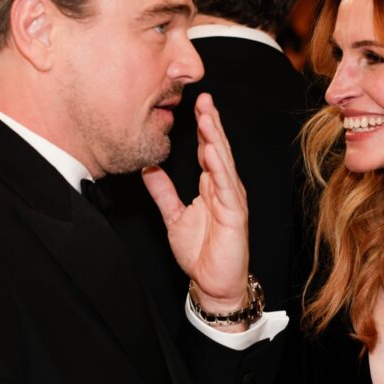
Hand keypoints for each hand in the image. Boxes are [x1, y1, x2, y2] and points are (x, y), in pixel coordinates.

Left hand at [143, 93, 249, 314]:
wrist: (213, 284)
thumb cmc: (201, 252)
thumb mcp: (173, 216)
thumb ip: (163, 191)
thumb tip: (148, 167)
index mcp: (212, 186)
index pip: (207, 149)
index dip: (202, 127)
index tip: (193, 104)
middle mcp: (224, 188)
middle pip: (218, 149)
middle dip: (211, 123)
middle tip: (203, 99)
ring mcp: (231, 199)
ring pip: (224, 162)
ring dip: (216, 138)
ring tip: (208, 116)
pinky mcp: (235, 214)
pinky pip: (227, 187)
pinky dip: (220, 167)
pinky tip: (214, 151)